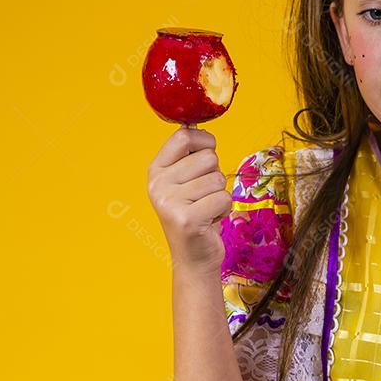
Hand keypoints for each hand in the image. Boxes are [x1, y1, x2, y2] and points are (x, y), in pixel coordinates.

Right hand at [147, 125, 232, 273]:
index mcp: (156, 170)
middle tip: (202, 196)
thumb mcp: (185, 181)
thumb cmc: (196, 213)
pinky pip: (223, 197)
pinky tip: (209, 220)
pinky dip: (223, 209)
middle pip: (208, 157)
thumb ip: (190, 155)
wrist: (193, 257)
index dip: (204, 140)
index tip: (206, 154)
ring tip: (205, 209)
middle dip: (214, 176)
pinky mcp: (187, 219)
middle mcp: (158, 184)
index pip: (184, 136)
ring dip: (219, 195)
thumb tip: (195, 123)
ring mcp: (169, 202)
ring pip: (218, 178)